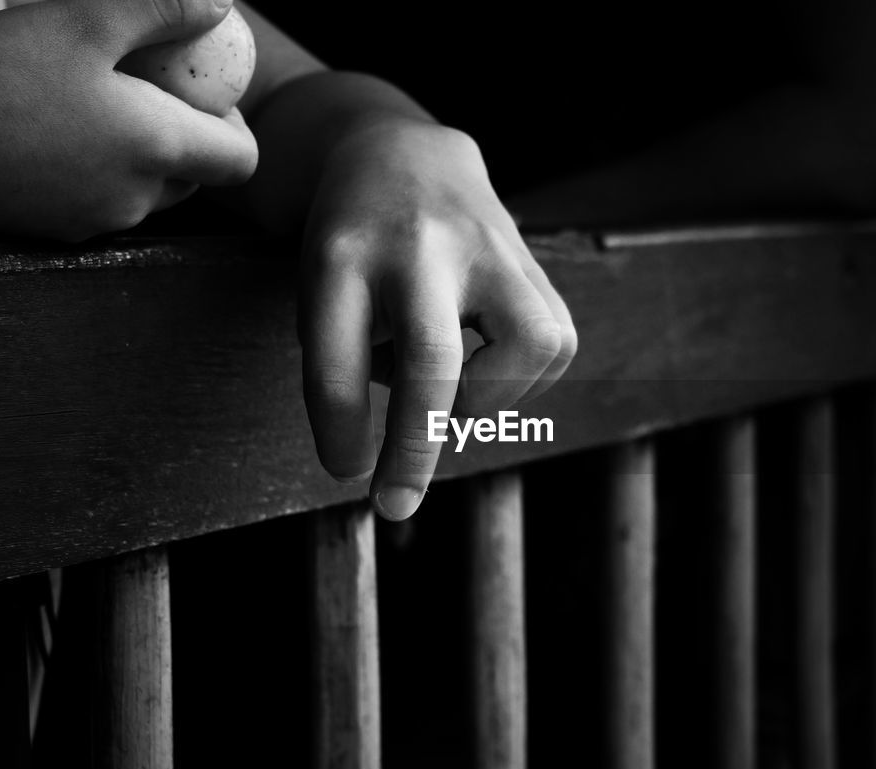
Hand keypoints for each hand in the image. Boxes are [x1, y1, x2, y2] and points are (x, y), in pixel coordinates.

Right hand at [0, 0, 256, 240]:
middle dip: (188, 133)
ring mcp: (95, 221)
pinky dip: (96, 166)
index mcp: (159, 151)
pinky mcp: (53, 230)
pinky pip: (98, 198)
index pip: (243, 159)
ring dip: (140, 150)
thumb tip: (220, 3)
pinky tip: (54, 124)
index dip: (237, 124)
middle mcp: (137, 200)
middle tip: (152, 85)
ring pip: (147, 190)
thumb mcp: (80, 18)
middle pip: (197, 177)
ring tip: (98, 99)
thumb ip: (160, 8)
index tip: (207, 90)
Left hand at [298, 117, 576, 519]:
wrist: (407, 156)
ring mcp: (489, 246)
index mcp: (343, 253)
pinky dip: (520, 378)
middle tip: (395, 505)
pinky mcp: (536, 262)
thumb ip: (343, 363)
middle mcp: (420, 244)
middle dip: (416, 443)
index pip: (335, 353)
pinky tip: (485, 365)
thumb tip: (394, 452)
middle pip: (431, 357)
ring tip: (453, 391)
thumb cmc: (356, 248)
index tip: (347, 472)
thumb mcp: (321, 290)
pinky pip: (553, 345)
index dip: (340, 425)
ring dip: (489, 398)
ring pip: (526, 346)